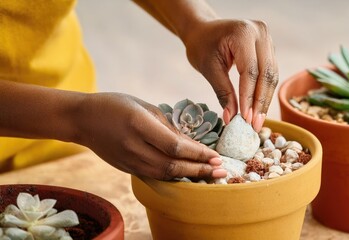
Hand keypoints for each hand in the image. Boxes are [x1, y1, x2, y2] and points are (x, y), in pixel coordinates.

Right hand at [75, 93, 226, 179]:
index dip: (198, 153)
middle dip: (200, 169)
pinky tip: (189, 175)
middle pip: (173, 164)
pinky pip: (155, 176)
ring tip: (210, 175)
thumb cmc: (115, 105)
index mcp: (139, 125)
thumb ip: (168, 128)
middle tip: (222, 170)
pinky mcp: (127, 168)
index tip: (216, 156)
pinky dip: (175, 176)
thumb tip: (192, 144)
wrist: (83, 119)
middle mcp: (134, 146)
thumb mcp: (144, 107)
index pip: (175, 146)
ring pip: (165, 174)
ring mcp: (129, 160)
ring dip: (191, 176)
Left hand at [182, 19, 278, 131]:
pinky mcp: (269, 48)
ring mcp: (267, 39)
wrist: (203, 30)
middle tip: (255, 126)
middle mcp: (260, 32)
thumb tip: (232, 118)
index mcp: (243, 32)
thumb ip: (223, 92)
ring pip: (271, 75)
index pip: (250, 70)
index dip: (249, 97)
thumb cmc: (201, 46)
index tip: (245, 119)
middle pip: (266, 73)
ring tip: (257, 122)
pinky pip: (270, 73)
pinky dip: (264, 92)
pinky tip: (258, 109)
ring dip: (264, 100)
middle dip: (260, 102)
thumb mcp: (208, 68)